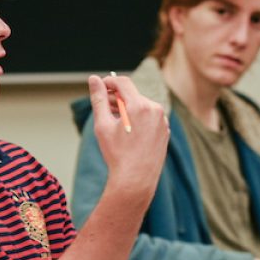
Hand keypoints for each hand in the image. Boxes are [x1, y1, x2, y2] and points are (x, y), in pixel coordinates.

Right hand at [88, 73, 168, 201]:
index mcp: (140, 105)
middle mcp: (155, 110)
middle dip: (118, 98)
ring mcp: (163, 121)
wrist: (135, 180)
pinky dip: (139, 120)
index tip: (100, 87)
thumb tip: (93, 79)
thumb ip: (99, 99)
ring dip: (128, 109)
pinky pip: (150, 118)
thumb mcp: (102, 125)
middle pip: (133, 95)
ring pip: (142, 106)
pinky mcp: (165, 131)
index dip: (109, 82)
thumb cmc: (117, 154)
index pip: (123, 83)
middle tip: (104, 107)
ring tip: (114, 122)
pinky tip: (128, 133)